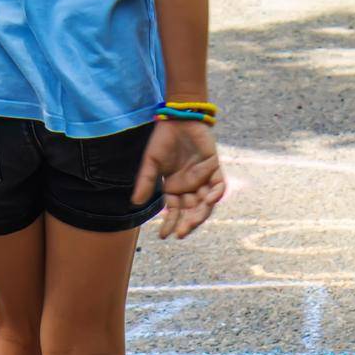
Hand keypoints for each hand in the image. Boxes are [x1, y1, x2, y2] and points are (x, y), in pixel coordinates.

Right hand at [132, 119, 225, 238]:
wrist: (178, 118)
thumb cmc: (163, 140)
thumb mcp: (151, 163)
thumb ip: (146, 182)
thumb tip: (135, 203)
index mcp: (174, 189)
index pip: (174, 212)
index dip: (170, 224)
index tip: (165, 236)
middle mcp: (189, 188)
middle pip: (191, 212)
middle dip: (187, 224)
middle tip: (181, 233)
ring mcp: (203, 179)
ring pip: (205, 204)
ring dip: (200, 215)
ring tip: (192, 223)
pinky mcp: (214, 169)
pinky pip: (218, 187)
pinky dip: (215, 195)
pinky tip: (209, 201)